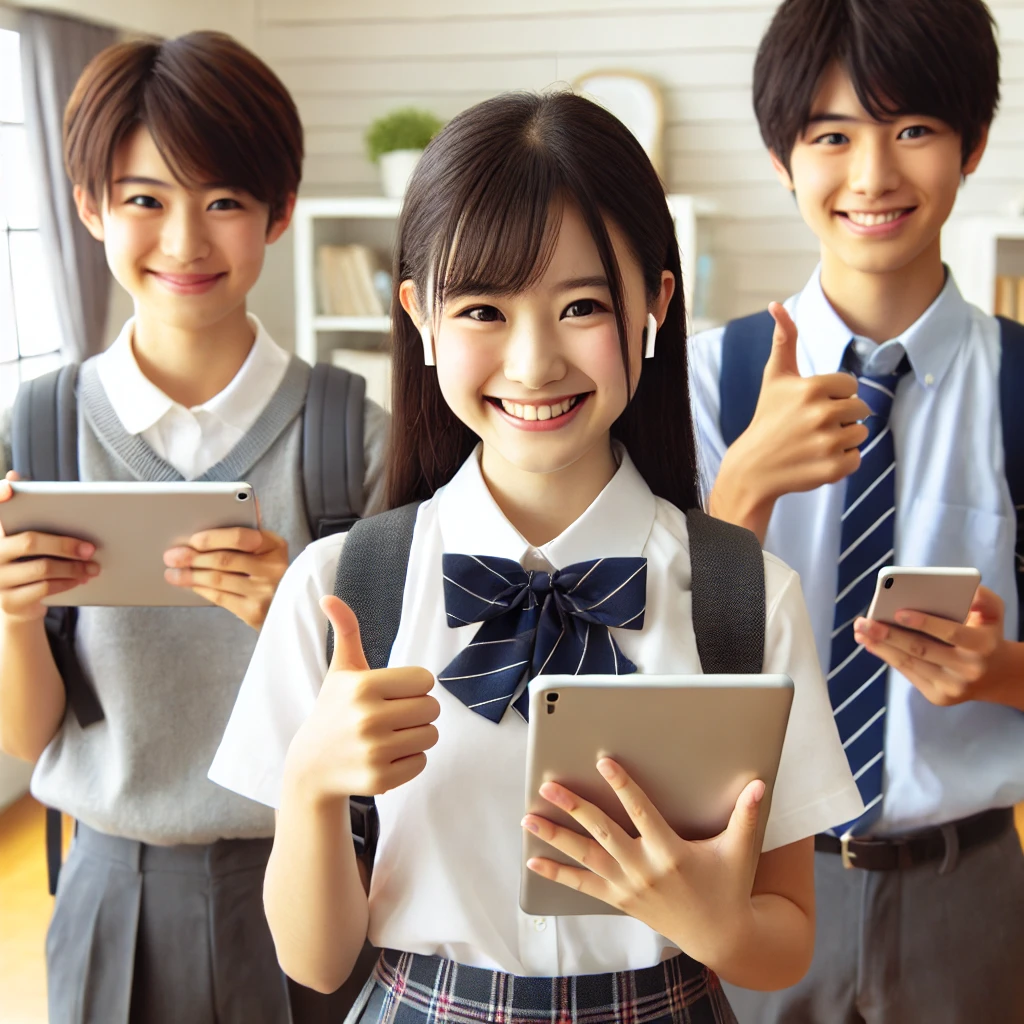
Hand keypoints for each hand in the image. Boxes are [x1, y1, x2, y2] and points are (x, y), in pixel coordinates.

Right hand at [0, 472, 98, 621]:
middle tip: (91, 548)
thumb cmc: (28, 560)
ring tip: (93, 567)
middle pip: (30, 542)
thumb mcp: (26, 535)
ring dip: (73, 567)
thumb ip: (27, 510)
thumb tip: (15, 476)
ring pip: (42, 568)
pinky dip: (67, 582)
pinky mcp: (9, 601)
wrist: (19, 602)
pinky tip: (80, 579)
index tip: (12, 489)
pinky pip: (44, 589)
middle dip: (66, 544)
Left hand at [163, 523, 287, 628]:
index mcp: (275, 546)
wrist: (294, 608)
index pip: (240, 537)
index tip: (192, 540)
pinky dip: (200, 589)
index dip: (211, 538)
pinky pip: (219, 598)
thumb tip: (229, 511)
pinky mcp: (255, 612)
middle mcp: (274, 568)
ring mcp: (265, 592)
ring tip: (173, 573)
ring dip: (190, 575)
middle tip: (172, 556)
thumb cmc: (271, 572)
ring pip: (217, 580)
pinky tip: (191, 585)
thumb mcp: (268, 549)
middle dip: (192, 557)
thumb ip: (248, 533)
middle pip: (223, 560)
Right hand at [284, 596, 439, 803]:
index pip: (425, 680)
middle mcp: (367, 718)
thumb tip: (328, 597)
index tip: (392, 694)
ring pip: (431, 736)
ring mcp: (373, 752)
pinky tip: (385, 757)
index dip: (413, 687)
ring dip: (416, 735)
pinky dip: (409, 760)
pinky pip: (422, 762)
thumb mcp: (341, 671)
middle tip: (392, 716)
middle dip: (417, 711)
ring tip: (389, 736)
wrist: (311, 766)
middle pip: (432, 708)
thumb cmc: (334, 710)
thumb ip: (345, 631)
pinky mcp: (380, 780)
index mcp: (363, 686)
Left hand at [522, 758, 764, 968]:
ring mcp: (627, 887)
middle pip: (602, 832)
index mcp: (671, 852)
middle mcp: (644, 869)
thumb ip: (746, 815)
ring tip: (529, 818)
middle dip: (574, 807)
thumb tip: (760, 783)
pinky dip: (557, 875)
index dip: (621, 785)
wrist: (719, 937)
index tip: (603, 762)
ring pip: (585, 857)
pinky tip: (533, 862)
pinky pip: (582, 886)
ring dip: (556, 837)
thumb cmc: (729, 886)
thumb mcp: (739, 851)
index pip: (640, 811)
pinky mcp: (618, 900)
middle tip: (549, 786)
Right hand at [711, 304, 869, 538]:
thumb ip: (784, 339)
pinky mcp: (832, 469)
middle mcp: (821, 415)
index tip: (811, 405)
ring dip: (843, 438)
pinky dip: (841, 461)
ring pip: (860, 434)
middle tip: (813, 426)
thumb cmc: (767, 417)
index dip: (834, 394)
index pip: (850, 385)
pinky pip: (856, 459)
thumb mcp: (774, 376)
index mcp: (811, 389)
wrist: (753, 467)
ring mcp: (827, 444)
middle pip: (860, 409)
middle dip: (841, 416)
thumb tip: (776, 304)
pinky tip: (817, 459)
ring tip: (815, 442)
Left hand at [854, 586, 1023, 707]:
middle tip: (863, 622)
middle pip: (922, 650)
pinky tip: (871, 645)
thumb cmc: (986, 634)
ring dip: (880, 647)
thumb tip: (964, 589)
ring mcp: (953, 687)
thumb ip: (982, 596)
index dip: (925, 623)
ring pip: (910, 664)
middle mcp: (968, 669)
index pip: (951, 633)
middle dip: (888, 635)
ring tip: (860, 632)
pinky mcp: (939, 697)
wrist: (998, 676)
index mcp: (982, 645)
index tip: (898, 612)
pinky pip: (909, 674)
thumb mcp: (993, 613)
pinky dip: (888, 658)